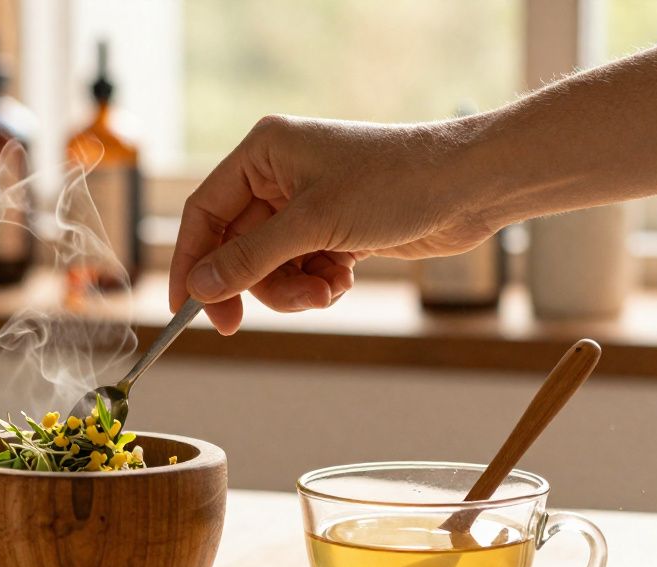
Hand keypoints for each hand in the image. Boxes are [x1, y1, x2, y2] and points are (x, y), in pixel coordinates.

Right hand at [170, 115, 494, 334]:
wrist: (472, 186)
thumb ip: (249, 259)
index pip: (203, 212)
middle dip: (253, 283)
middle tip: (240, 324)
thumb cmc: (396, 183)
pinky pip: (301, 269)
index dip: (190, 262)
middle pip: (234, 246)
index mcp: (264, 153)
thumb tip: (198, 287)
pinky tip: (344, 280)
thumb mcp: (313, 225)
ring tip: (325, 292)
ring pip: (269, 266)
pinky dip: (317, 284)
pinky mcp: (333, 229)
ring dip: (291, 289)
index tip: (185, 309)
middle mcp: (279, 174)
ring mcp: (307, 203)